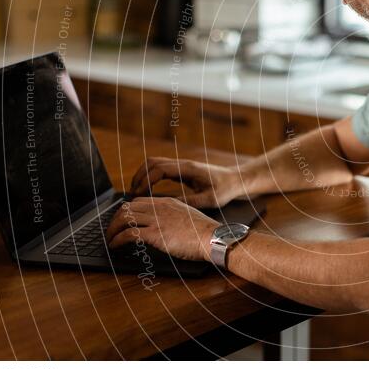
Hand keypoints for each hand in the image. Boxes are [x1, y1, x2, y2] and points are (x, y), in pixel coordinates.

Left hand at [106, 197, 219, 260]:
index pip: (139, 201)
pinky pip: (128, 234)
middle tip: (111, 230)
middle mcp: (160, 208)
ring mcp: (157, 220)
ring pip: (124, 219)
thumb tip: (165, 226)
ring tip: (109, 239)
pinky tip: (115, 246)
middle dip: (115, 219)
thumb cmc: (205, 232)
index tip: (123, 220)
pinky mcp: (155, 233)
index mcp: (168, 202)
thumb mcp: (188, 217)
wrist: (213, 237)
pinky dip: (117, 240)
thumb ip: (174, 217)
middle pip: (127, 208)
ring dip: (112, 230)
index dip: (127, 211)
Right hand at [129, 157, 245, 207]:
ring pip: (154, 164)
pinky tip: (148, 191)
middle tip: (132, 194)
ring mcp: (182, 166)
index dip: (146, 181)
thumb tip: (168, 206)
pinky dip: (150, 178)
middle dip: (139, 176)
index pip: (159, 169)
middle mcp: (183, 164)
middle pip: (152, 162)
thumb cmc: (225, 189)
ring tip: (136, 193)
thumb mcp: (209, 199)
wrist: (236, 180)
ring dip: (143, 176)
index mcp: (188, 169)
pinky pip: (161, 170)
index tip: (138, 194)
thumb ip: (190, 201)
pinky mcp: (182, 171)